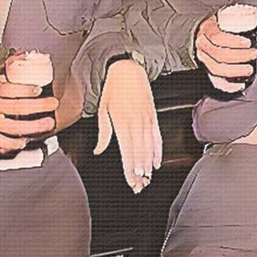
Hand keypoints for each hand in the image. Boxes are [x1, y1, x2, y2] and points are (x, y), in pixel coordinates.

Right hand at [0, 77, 54, 153]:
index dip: (26, 90)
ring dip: (34, 127)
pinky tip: (27, 138)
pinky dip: (17, 142)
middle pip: (15, 108)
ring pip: (13, 128)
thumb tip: (29, 62)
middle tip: (53, 104)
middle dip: (38, 107)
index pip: (8, 89)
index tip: (40, 90)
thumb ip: (10, 75)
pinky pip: (3, 142)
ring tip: (48, 124)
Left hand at [93, 59, 162, 193]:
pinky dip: (157, 152)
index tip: (131, 182)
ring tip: (147, 179)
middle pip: (139, 154)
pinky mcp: (153, 117)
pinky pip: (157, 138)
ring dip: (148, 165)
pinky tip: (156, 162)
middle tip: (139, 187)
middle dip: (139, 173)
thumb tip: (98, 150)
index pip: (127, 153)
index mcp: (121, 124)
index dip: (129, 170)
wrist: (128, 70)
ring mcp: (147, 121)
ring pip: (149, 149)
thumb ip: (103, 133)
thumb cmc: (113, 89)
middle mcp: (136, 124)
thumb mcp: (102, 110)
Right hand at [194, 14, 256, 93]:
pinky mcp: (208, 72)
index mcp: (208, 30)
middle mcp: (203, 45)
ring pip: (216, 69)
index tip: (248, 42)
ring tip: (249, 69)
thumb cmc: (221, 28)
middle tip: (254, 54)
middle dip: (240, 56)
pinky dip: (228, 86)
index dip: (234, 41)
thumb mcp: (228, 21)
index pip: (217, 37)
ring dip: (236, 70)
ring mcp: (204, 59)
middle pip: (219, 54)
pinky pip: (215, 82)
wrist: (208, 35)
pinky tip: (240, 85)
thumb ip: (243, 26)